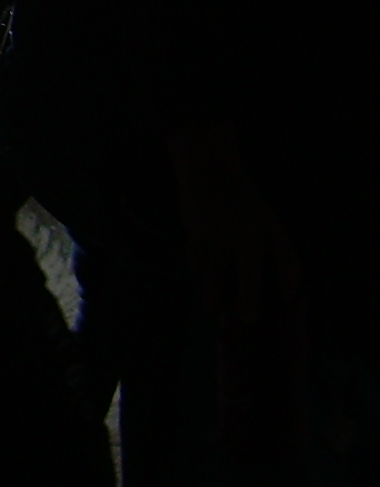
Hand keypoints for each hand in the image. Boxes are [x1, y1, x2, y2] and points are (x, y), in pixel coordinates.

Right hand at [170, 122, 300, 326]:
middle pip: (249, 272)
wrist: (209, 168)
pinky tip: (198, 277)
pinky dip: (197, 269)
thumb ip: (268, 243)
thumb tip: (270, 279)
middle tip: (247, 318)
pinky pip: (197, 258)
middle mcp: (247, 231)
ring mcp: (220, 231)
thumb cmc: (240, 198)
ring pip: (216, 270)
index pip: (286, 257)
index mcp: (268, 226)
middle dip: (248, 297)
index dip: (289, 278)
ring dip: (213, 293)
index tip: (287, 297)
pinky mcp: (197, 230)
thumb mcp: (262, 216)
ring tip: (211, 309)